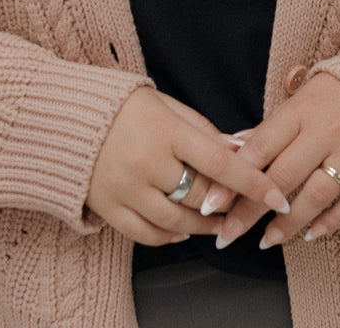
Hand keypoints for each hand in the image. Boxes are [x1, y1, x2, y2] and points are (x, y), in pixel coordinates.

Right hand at [86, 87, 288, 245]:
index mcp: (165, 130)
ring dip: (203, 227)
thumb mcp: (164, 103)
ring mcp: (125, 188)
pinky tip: (181, 230)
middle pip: (200, 196)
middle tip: (243, 206)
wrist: (62, 116)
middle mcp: (146, 162)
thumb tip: (241, 148)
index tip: (277, 195)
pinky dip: (169, 237)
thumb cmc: (120, 105)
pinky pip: (147, 234)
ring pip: (177, 222)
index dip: (253, 182)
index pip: (220, 162)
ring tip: (217, 222)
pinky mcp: (108, 207)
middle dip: (226, 204)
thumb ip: (202, 128)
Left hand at [211, 73, 339, 248]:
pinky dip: (331, 222)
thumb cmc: (332, 98)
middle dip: (252, 209)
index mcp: (301, 110)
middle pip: (283, 176)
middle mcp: (326, 131)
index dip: (234, 176)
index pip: (262, 147)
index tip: (212, 203)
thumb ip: (267, 129)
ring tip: (266, 241)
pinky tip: (309, 235)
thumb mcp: (297, 102)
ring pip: (316, 195)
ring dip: (288, 223)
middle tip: (228, 233)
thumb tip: (230, 149)